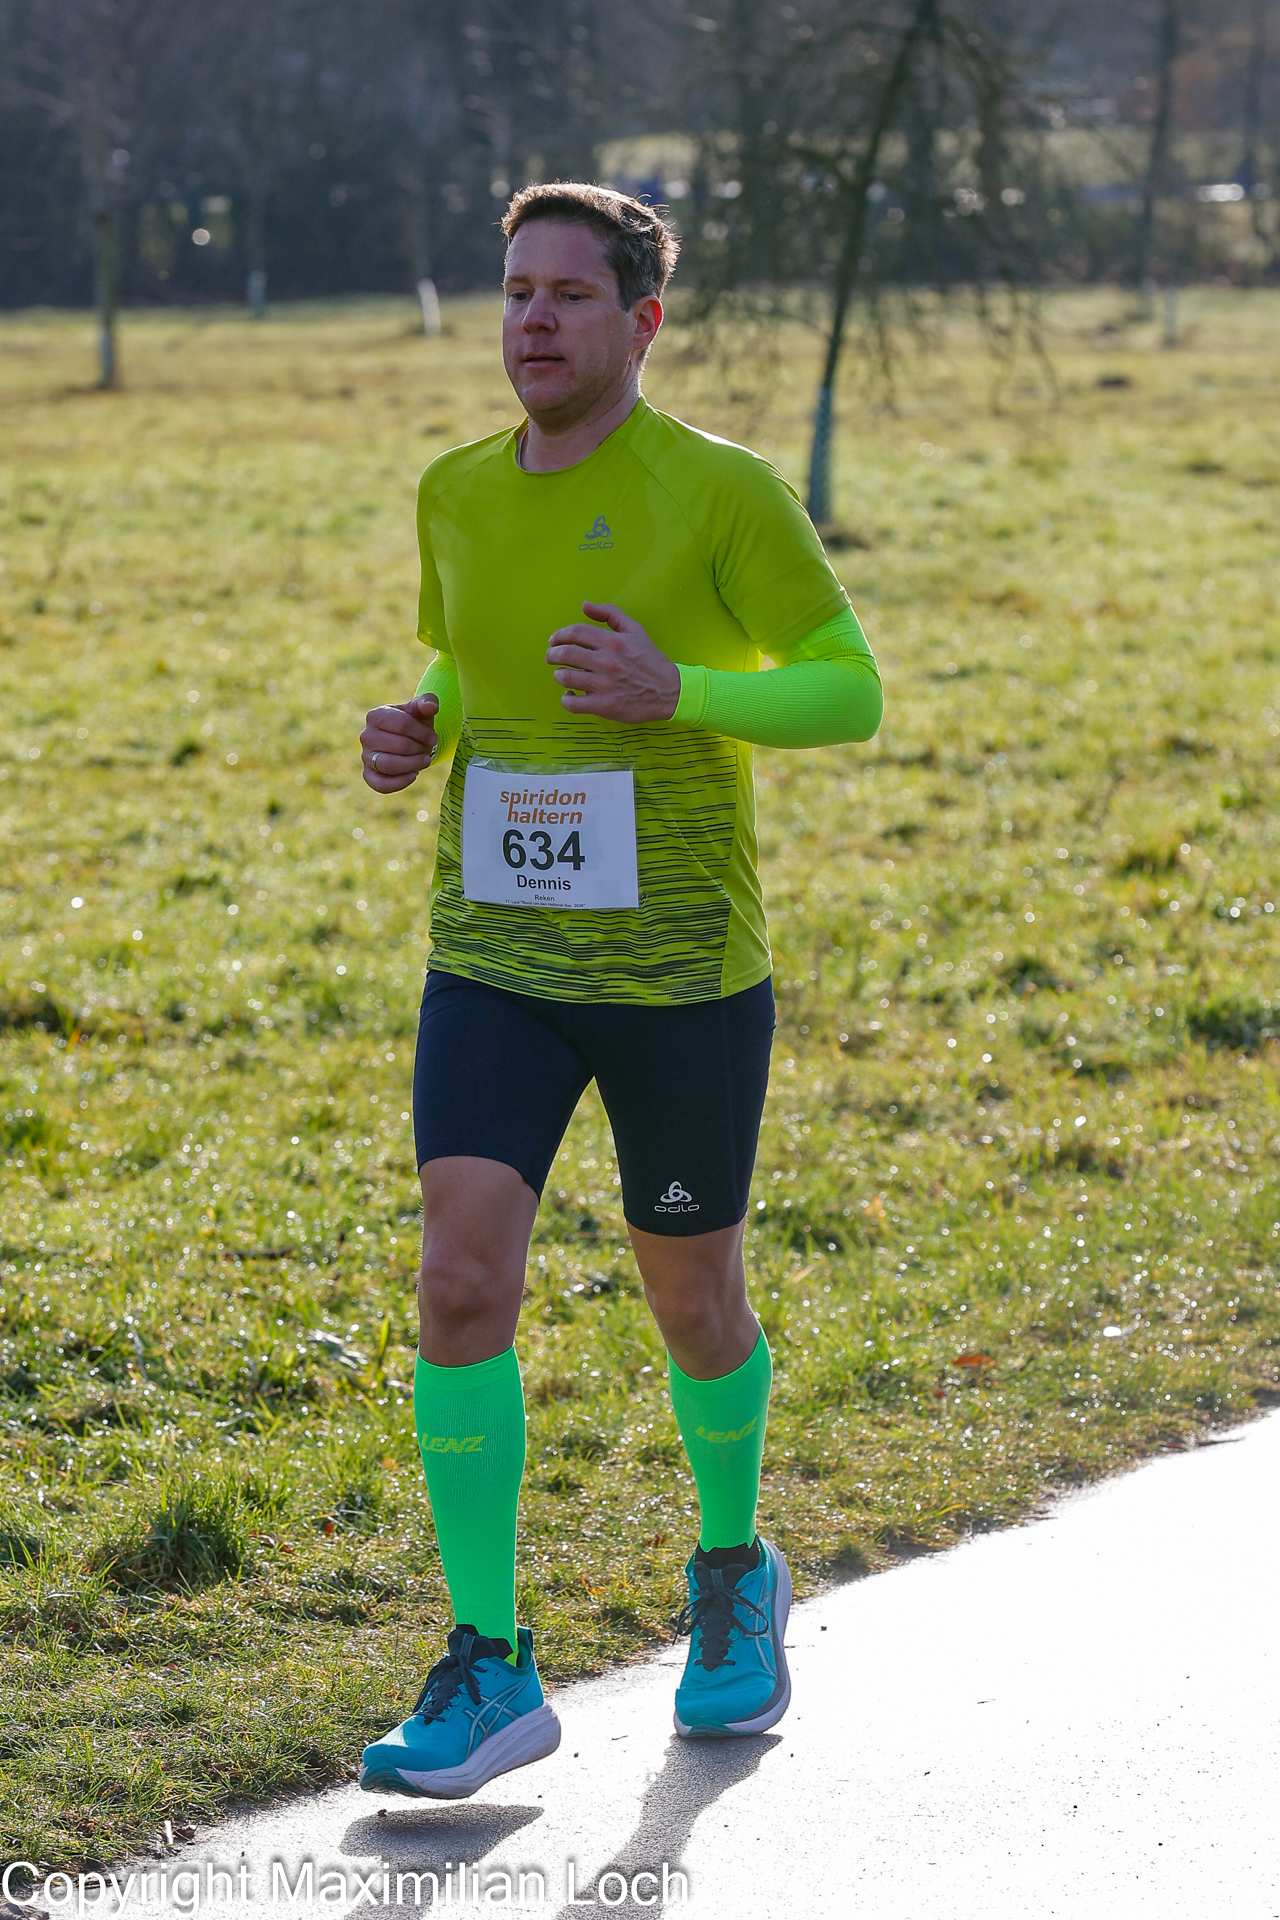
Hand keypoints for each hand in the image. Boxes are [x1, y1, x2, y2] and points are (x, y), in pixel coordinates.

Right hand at [360, 694, 438, 791]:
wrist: (409, 741)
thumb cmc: (414, 723)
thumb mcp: (420, 710)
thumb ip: (427, 701)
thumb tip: (431, 707)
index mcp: (375, 716)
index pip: (402, 725)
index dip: (423, 733)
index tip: (433, 738)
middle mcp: (366, 735)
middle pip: (398, 745)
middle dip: (420, 749)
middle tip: (428, 749)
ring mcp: (365, 756)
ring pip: (388, 765)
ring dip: (413, 765)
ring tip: (424, 761)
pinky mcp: (368, 775)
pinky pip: (380, 784)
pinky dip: (399, 783)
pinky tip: (413, 775)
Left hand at [546, 602, 679, 722]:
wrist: (671, 691)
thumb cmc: (651, 660)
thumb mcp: (635, 629)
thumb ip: (609, 613)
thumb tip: (585, 605)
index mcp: (612, 641)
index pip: (574, 632)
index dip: (559, 635)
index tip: (554, 641)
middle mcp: (606, 661)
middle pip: (565, 654)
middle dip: (552, 655)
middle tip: (551, 658)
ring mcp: (604, 685)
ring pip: (565, 677)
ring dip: (558, 675)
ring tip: (562, 675)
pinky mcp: (604, 705)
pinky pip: (573, 704)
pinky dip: (566, 699)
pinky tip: (570, 696)